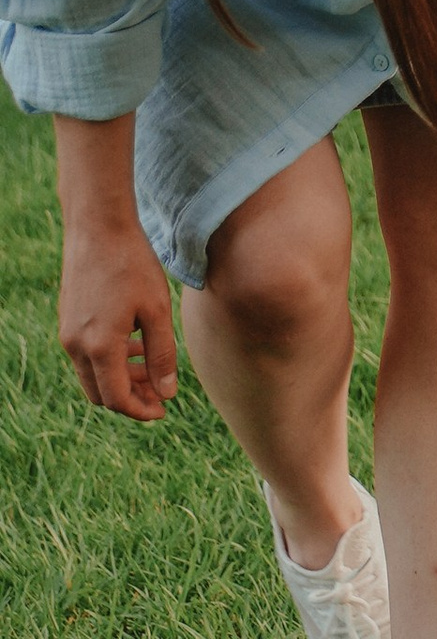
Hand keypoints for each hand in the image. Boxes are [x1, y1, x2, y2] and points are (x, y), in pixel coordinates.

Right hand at [59, 214, 179, 419]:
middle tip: (160, 393)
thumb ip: (162, 355)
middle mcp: (75, 345)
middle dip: (131, 398)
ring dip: (121, 378)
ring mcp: (67, 333)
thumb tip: (167, 394)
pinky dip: (110, 360)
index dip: (141, 410)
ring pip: (92, 374)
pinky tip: (136, 344)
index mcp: (99, 347)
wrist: (98, 228)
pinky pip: (86, 354)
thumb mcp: (157, 310)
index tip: (164, 410)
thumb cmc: (132, 265)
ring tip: (153, 367)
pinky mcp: (67, 320)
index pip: (116, 398)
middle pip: (100, 392)